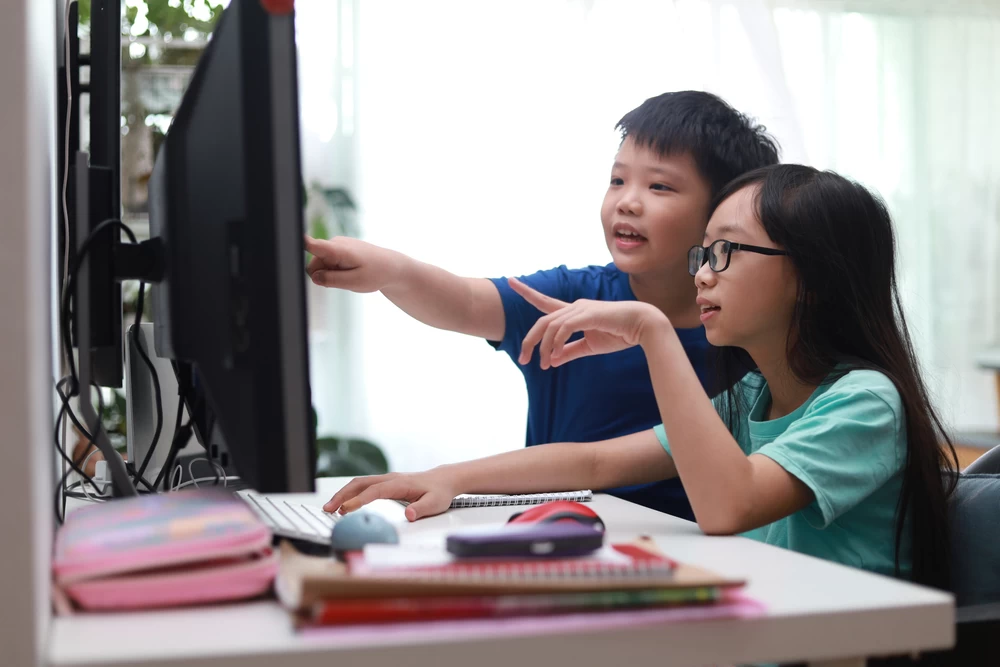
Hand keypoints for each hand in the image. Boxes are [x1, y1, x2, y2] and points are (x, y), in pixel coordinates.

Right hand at [305, 236, 403, 292]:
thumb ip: (332, 280)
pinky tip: (348, 271)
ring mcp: (335, 245)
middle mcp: (334, 243)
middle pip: (313, 265)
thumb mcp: (355, 282)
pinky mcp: (336, 249)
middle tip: (345, 280)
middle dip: (323, 276)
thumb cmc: (376, 273)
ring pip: (320, 265)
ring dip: (330, 274)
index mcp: (338, 250)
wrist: (390, 266)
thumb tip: (314, 277)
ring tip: (350, 274)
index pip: (314, 245)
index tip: (291, 239)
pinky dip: (334, 270)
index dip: (300, 243)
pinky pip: (327, 263)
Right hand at [323, 470, 459, 521]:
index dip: (359, 500)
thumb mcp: (435, 504)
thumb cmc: (439, 492)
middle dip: (342, 495)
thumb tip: (408, 515)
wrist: (444, 480)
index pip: (375, 491)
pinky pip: (364, 486)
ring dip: (343, 494)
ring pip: (359, 483)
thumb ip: (421, 509)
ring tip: (330, 508)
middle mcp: (390, 479)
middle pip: (360, 483)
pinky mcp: (385, 483)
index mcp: (400, 484)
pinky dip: (350, 493)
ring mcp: (386, 480)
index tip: (346, 510)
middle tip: (328, 509)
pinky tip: (344, 505)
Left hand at [510, 277, 668, 368]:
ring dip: (543, 347)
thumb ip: (570, 351)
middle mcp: (574, 307)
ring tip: (542, 364)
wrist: (643, 326)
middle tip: (523, 359)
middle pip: (542, 320)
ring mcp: (580, 309)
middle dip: (529, 339)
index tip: (512, 282)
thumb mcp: (590, 346)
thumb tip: (552, 360)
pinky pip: (564, 329)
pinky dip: (556, 343)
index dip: (528, 293)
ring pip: (550, 326)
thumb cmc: (620, 334)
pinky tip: (556, 356)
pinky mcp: (587, 315)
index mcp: (574, 313)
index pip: (545, 302)